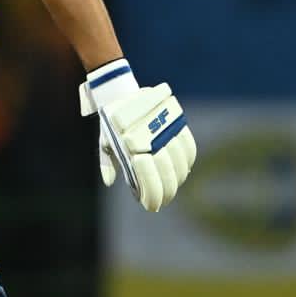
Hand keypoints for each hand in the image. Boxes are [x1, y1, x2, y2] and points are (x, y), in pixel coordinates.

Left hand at [78, 60, 196, 211]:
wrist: (121, 93)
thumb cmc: (112, 122)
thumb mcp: (105, 142)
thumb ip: (108, 163)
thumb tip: (110, 181)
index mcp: (133, 153)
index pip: (152, 187)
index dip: (155, 198)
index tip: (152, 203)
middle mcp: (153, 146)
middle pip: (171, 180)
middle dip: (167, 189)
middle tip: (163, 193)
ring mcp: (166, 135)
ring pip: (183, 166)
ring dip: (178, 175)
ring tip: (170, 176)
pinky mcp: (177, 124)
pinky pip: (190, 148)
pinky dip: (188, 158)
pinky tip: (183, 164)